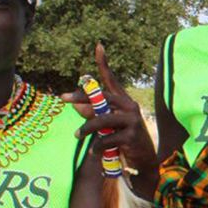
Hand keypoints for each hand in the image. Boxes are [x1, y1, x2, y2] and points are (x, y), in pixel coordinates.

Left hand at [62, 44, 157, 180]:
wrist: (144, 161)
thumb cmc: (124, 140)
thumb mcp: (107, 126)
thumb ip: (92, 114)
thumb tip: (75, 105)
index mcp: (123, 101)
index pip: (112, 79)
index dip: (104, 63)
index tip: (98, 46)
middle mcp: (129, 106)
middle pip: (102, 96)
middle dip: (81, 96)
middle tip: (63, 98)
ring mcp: (132, 120)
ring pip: (102, 119)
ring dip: (86, 128)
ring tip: (77, 135)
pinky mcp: (132, 135)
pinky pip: (106, 138)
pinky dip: (97, 146)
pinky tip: (95, 152)